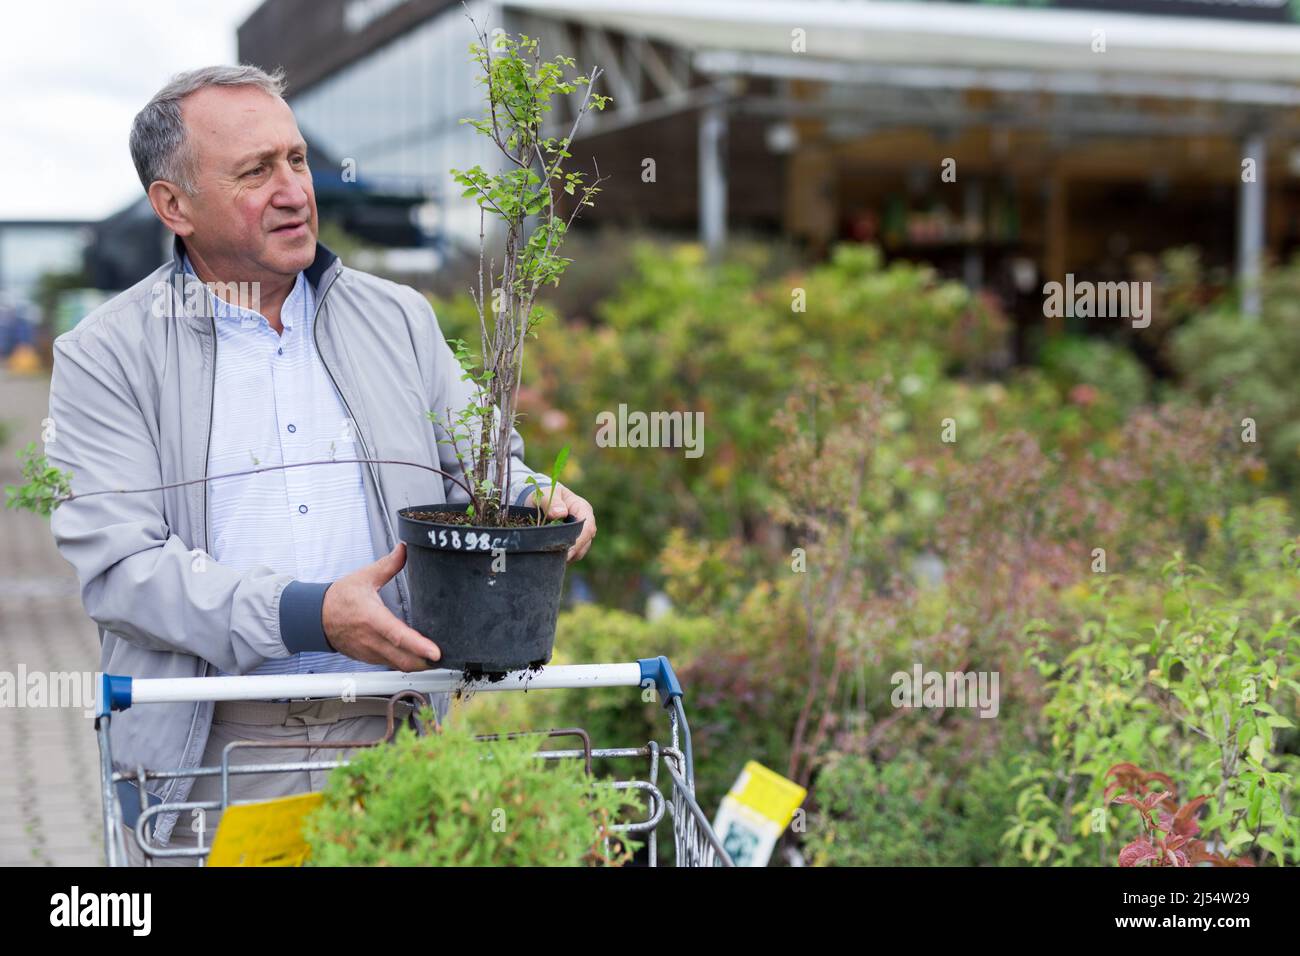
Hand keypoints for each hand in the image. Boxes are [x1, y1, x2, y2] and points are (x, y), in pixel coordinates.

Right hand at [321, 542, 440, 669]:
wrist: (315, 617)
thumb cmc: (339, 598)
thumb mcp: (365, 577)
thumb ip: (388, 564)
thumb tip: (404, 549)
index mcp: (372, 618)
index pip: (398, 636)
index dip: (419, 646)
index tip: (436, 652)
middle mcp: (372, 640)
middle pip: (404, 660)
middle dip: (427, 663)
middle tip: (447, 657)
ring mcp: (370, 652)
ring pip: (399, 666)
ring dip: (419, 665)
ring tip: (436, 659)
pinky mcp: (370, 658)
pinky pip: (392, 665)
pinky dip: (407, 663)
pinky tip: (419, 658)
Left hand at [523, 482, 595, 562]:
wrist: (540, 501)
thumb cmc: (544, 495)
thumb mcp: (545, 495)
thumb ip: (552, 502)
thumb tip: (560, 514)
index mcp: (583, 508)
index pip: (587, 527)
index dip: (578, 541)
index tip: (566, 552)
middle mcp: (586, 522)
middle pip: (586, 542)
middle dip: (573, 552)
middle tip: (557, 560)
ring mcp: (581, 533)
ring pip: (580, 550)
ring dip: (568, 556)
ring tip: (553, 559)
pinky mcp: (575, 542)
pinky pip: (573, 554)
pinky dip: (564, 557)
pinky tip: (553, 558)